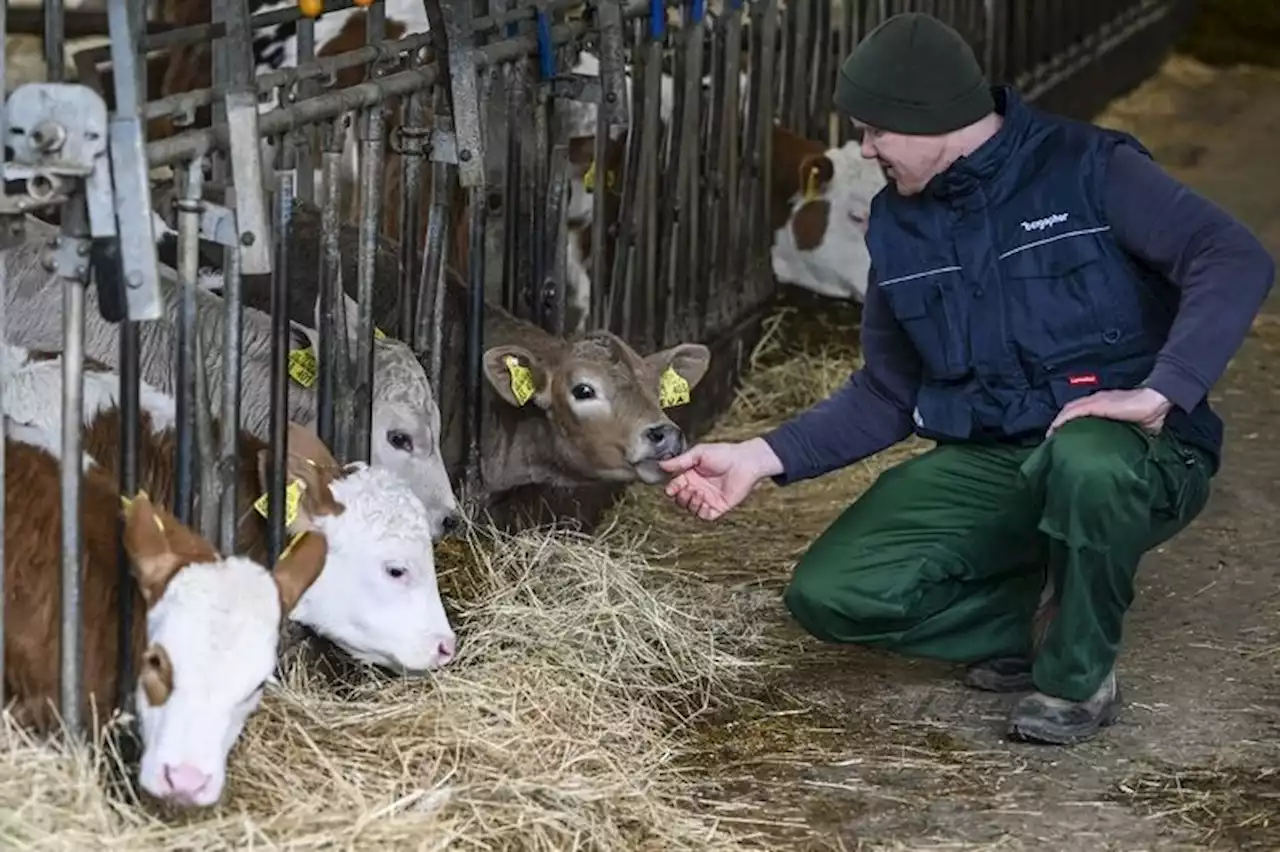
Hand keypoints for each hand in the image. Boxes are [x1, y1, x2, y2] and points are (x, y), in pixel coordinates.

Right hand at [658, 437, 782, 520]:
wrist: (746, 462)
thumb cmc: (724, 454)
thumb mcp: (699, 453)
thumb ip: (680, 461)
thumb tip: (661, 464)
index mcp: (691, 475)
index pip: (675, 487)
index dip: (671, 489)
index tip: (671, 489)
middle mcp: (698, 488)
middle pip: (680, 500)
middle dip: (680, 497)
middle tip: (688, 490)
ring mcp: (708, 498)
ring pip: (690, 509)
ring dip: (690, 503)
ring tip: (698, 493)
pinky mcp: (718, 507)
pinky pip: (704, 516)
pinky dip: (700, 511)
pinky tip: (704, 501)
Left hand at [1047, 387, 1172, 436]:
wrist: (1156, 401)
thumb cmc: (1149, 414)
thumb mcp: (1136, 429)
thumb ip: (1129, 437)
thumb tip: (1131, 454)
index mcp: (1103, 405)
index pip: (1080, 412)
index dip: (1069, 422)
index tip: (1063, 436)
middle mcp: (1096, 400)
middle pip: (1070, 410)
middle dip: (1059, 424)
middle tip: (1052, 439)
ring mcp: (1095, 401)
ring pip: (1069, 409)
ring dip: (1057, 422)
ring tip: (1050, 436)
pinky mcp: (1097, 404)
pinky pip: (1074, 411)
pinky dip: (1063, 419)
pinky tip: (1055, 429)